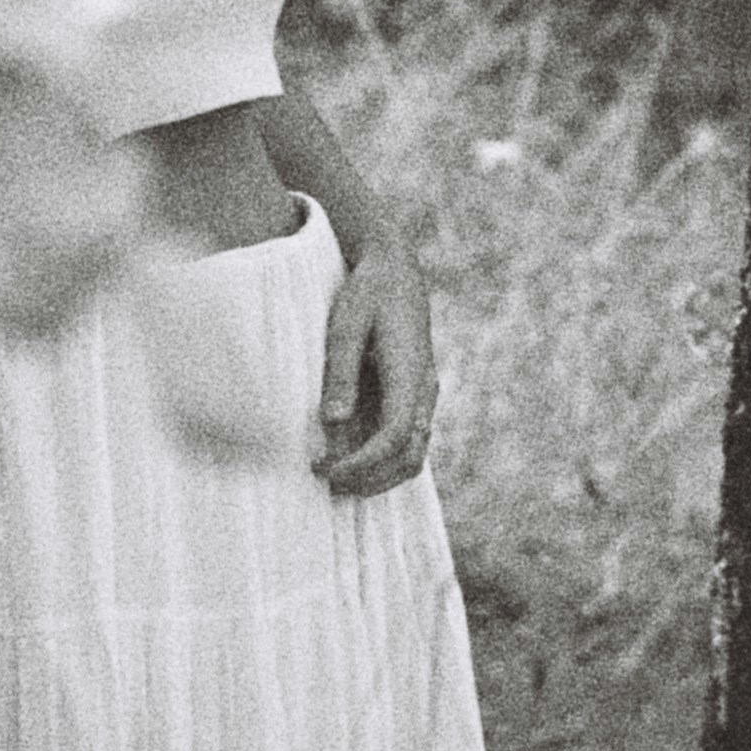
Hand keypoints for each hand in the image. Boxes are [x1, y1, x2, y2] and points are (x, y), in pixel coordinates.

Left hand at [316, 245, 439, 497]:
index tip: (325, 470)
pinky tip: (349, 459)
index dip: (362, 463)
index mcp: (411, 372)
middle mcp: (425, 389)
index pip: (395, 436)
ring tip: (336, 477)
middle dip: (371, 480)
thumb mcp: (346, 325)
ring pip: (414, 454)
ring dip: (379, 476)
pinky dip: (383, 461)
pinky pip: (408, 441)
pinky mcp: (414, 395)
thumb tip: (334, 422)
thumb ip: (341, 373)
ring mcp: (424, 394)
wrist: (394, 268)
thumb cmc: (368, 292)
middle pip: (411, 456)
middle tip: (327, 482)